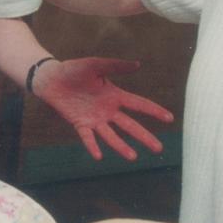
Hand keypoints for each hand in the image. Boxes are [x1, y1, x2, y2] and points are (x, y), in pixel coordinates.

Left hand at [32, 58, 173, 160]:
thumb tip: (138, 64)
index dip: (154, 111)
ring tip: (133, 157)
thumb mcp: (96, 64)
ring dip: (121, 146)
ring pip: (112, 135)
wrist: (52, 78)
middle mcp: (108, 110)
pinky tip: (99, 156)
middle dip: (144, 136)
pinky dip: (93, 146)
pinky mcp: (79, 123)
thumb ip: (115, 66)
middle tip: (159, 148)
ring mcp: (94, 119)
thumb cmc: (74, 70)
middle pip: (130, 126)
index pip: (139, 104)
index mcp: (115, 95)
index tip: (170, 118)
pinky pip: (88, 137)